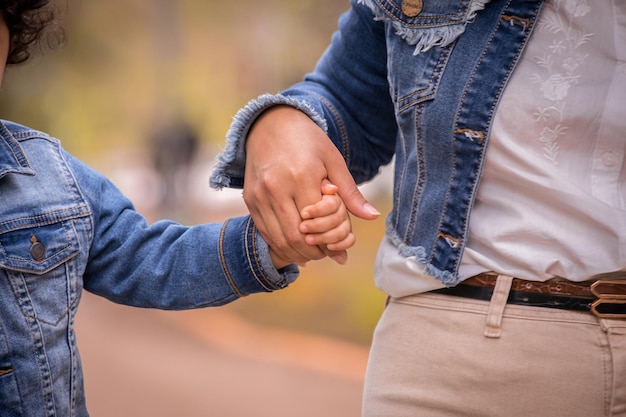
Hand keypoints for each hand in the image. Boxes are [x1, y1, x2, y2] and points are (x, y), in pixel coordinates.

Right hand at [244, 105, 378, 265]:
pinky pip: (264, 231)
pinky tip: (294, 244)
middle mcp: (276, 187)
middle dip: (312, 252)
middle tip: (324, 255)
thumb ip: (350, 193)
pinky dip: (279, 243)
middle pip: (295, 237)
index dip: (326, 244)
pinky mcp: (249, 198)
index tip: (336, 250)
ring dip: (295, 252)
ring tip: (310, 252)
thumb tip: (372, 217)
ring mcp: (259, 194)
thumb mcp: (334, 161)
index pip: (316, 225)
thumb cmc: (308, 141)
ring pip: (277, 238)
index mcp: (301, 176)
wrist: (270, 123)